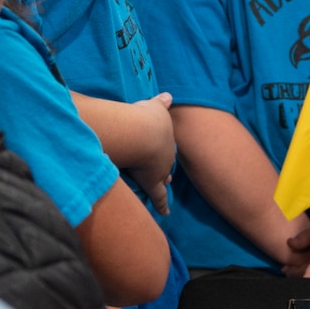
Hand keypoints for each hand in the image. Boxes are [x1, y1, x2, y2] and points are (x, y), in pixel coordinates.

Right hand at [128, 93, 174, 213]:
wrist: (140, 134)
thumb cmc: (144, 118)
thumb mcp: (154, 106)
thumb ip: (160, 103)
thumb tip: (169, 95)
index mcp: (164, 135)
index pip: (165, 143)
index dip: (164, 147)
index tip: (164, 151)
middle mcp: (166, 152)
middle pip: (166, 160)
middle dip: (166, 165)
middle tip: (168, 171)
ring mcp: (161, 168)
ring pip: (163, 177)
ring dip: (163, 182)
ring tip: (166, 186)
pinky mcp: (152, 182)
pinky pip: (160, 196)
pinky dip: (163, 205)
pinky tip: (166, 213)